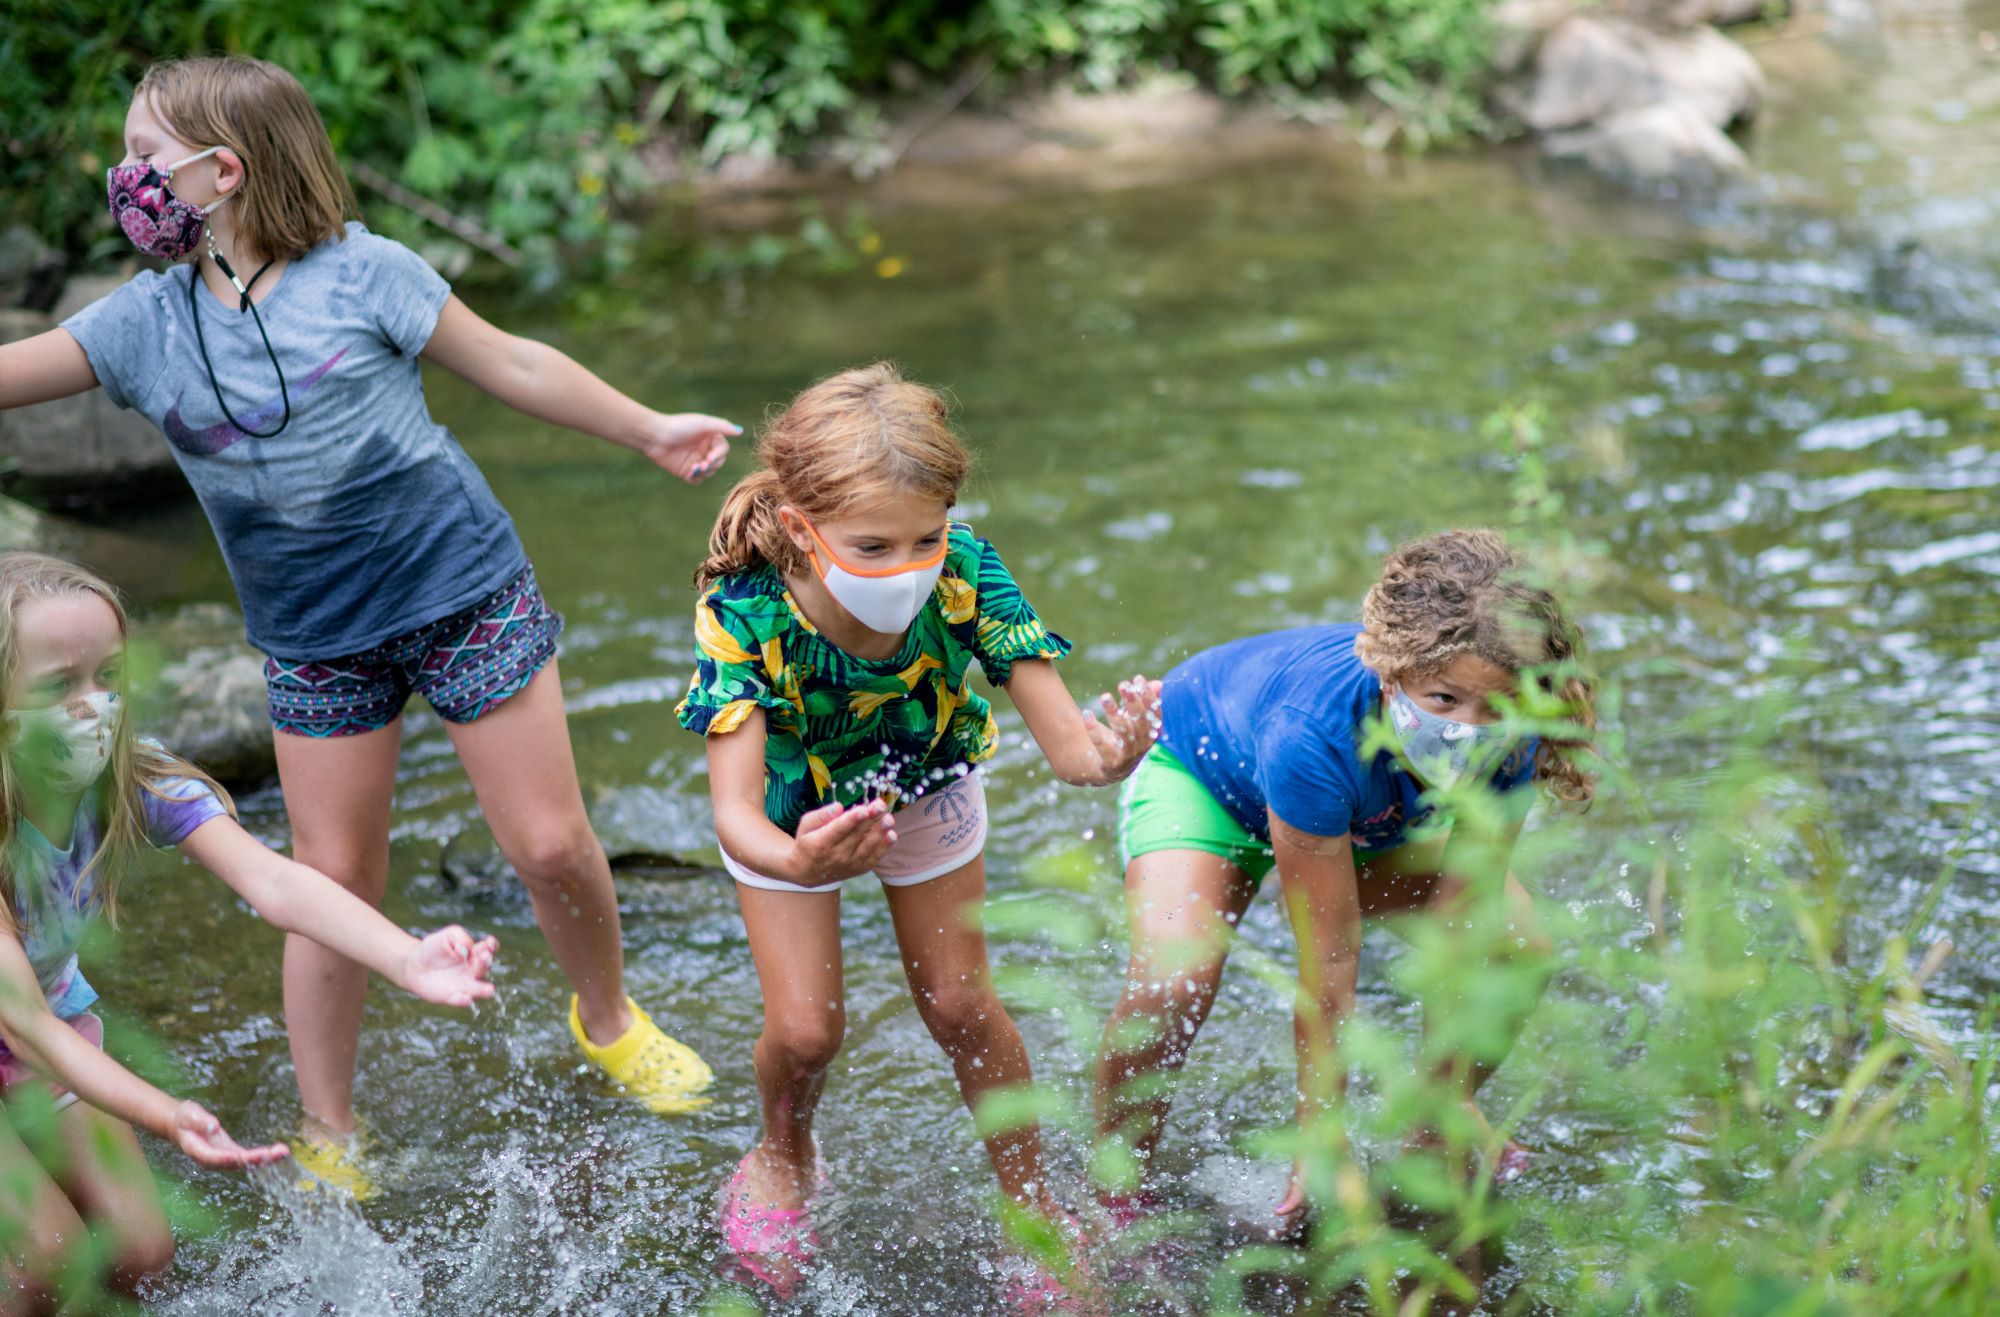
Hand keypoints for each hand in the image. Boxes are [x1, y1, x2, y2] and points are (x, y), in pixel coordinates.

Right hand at [172, 1100, 288, 1168]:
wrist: (183, 1124)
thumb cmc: (185, 1118)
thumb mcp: (189, 1114)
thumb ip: (200, 1121)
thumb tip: (214, 1126)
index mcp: (197, 1149)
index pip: (211, 1157)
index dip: (224, 1158)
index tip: (239, 1156)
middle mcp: (211, 1158)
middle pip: (233, 1162)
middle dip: (254, 1159)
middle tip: (273, 1154)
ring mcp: (222, 1156)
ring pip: (244, 1162)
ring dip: (264, 1158)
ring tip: (283, 1152)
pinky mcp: (230, 1152)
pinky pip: (248, 1156)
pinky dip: (263, 1155)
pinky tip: (278, 1151)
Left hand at [400, 926, 499, 1006]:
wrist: (414, 965)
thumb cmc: (433, 948)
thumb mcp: (448, 936)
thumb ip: (460, 938)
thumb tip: (466, 950)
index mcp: (474, 953)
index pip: (488, 949)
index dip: (492, 946)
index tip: (489, 942)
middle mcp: (473, 970)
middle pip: (484, 967)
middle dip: (486, 962)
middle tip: (484, 956)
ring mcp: (464, 985)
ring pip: (479, 989)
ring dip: (485, 989)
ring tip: (489, 989)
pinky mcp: (452, 996)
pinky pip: (460, 1000)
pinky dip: (464, 1000)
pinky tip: (466, 998)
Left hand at [638, 412, 738, 482]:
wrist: (655, 437)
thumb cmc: (678, 426)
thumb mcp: (702, 423)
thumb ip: (722, 426)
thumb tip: (741, 430)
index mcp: (710, 437)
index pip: (724, 450)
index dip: (719, 454)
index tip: (710, 456)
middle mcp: (704, 449)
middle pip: (719, 463)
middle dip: (712, 464)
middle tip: (702, 464)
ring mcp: (695, 460)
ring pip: (710, 472)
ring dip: (704, 472)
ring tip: (693, 468)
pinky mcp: (686, 471)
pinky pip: (698, 480)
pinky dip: (696, 478)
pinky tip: (688, 474)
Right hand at [787, 799, 896, 886]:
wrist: (807, 873)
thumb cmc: (807, 842)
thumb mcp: (805, 826)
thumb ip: (821, 815)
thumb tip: (838, 807)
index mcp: (821, 843)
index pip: (839, 829)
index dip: (852, 820)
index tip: (863, 809)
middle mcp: (836, 855)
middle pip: (856, 835)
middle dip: (870, 819)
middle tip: (881, 805)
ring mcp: (850, 864)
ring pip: (868, 846)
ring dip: (880, 833)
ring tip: (889, 819)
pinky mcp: (859, 868)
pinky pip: (874, 858)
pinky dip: (884, 847)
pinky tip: (892, 835)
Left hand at [1082, 675, 1160, 784]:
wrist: (1106, 768)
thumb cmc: (1122, 738)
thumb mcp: (1133, 720)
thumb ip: (1144, 702)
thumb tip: (1158, 684)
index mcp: (1152, 734)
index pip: (1154, 714)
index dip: (1148, 696)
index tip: (1138, 679)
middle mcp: (1143, 746)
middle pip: (1140, 722)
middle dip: (1132, 702)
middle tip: (1123, 685)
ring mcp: (1128, 756)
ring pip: (1123, 733)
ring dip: (1114, 714)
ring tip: (1105, 696)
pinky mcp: (1111, 763)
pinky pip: (1103, 746)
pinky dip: (1094, 730)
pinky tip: (1087, 714)